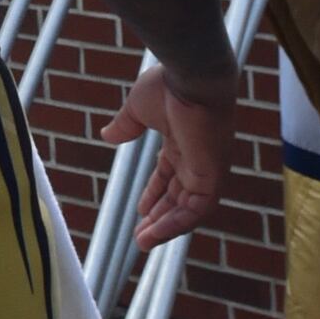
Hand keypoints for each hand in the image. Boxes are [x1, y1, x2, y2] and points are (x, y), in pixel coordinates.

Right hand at [100, 62, 243, 249]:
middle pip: (179, 197)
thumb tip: (107, 135)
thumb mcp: (138, 109)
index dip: (154, 195)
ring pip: (188, 209)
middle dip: (159, 217)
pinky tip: (156, 233)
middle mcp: (197, 158)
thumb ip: (126, 125)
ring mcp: (207, 168)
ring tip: (143, 242)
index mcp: (182, 142)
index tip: (139, 211)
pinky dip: (177, 224)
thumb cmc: (168, 85)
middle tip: (141, 236)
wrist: (192, 76)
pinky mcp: (212, 176)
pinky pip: (196, 210)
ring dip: (166, 226)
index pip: (169, 176)